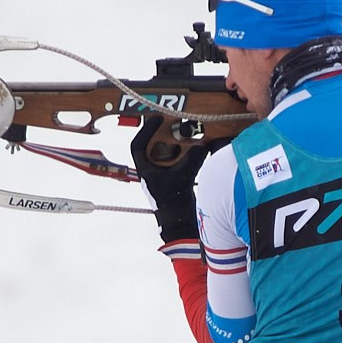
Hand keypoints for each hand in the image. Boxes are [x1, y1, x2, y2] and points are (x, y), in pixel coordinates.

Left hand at [132, 116, 205, 243]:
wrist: (179, 223)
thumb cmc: (174, 202)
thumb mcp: (183, 176)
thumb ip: (193, 158)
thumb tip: (203, 145)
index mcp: (145, 169)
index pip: (138, 145)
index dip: (146, 130)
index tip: (157, 119)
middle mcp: (150, 171)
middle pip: (151, 146)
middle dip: (162, 134)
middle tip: (172, 123)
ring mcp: (159, 176)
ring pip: (162, 154)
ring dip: (172, 143)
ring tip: (184, 134)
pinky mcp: (170, 180)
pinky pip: (173, 162)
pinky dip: (181, 154)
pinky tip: (191, 150)